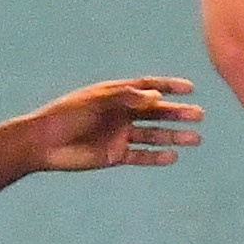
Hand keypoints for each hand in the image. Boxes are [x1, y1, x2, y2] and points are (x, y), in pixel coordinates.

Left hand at [22, 78, 204, 171]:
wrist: (45, 143)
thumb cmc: (68, 114)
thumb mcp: (98, 100)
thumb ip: (127, 98)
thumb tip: (158, 97)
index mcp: (116, 94)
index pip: (148, 87)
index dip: (169, 86)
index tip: (190, 88)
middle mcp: (121, 113)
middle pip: (156, 112)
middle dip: (178, 113)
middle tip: (199, 115)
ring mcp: (119, 135)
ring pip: (153, 135)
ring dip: (174, 136)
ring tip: (195, 139)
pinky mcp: (115, 155)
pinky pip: (141, 155)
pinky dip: (157, 157)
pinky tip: (174, 156)